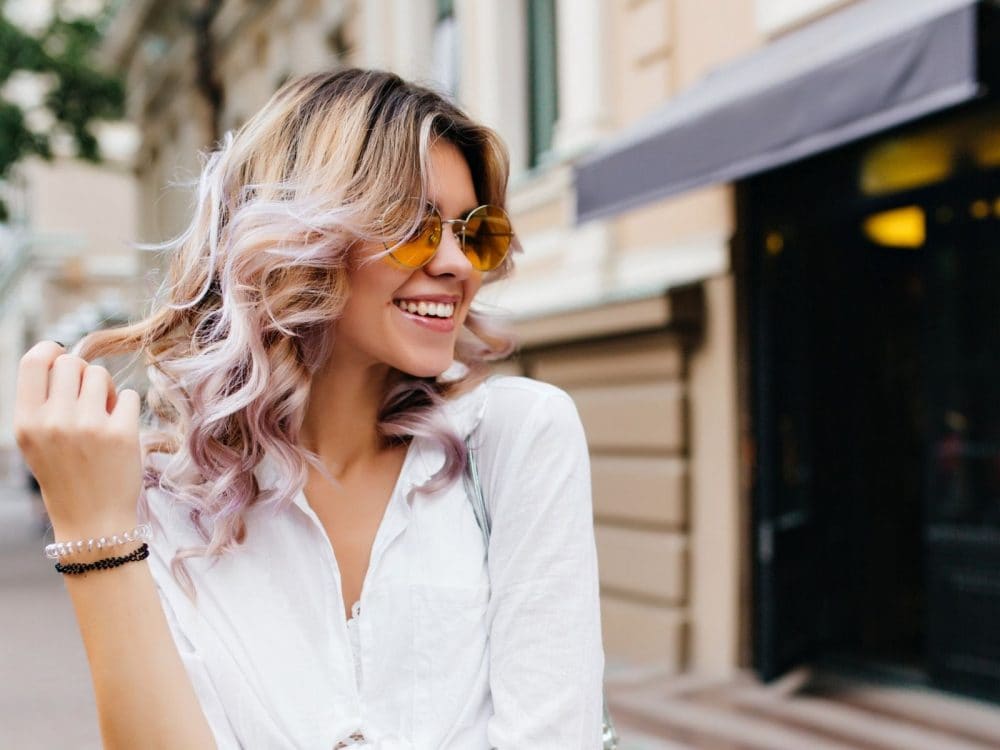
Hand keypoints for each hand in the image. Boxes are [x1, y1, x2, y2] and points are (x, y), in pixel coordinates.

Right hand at [13, 341, 142, 535]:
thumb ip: (43, 401)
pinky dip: (126, 407)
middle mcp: (54, 422)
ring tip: (103, 415)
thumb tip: (62, 354)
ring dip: (106, 390)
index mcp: (26, 422)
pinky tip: (119, 429)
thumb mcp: (36, 441)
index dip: (51, 351)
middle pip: (72, 363)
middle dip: (83, 374)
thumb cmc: (65, 474)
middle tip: (88, 398)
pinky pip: (128, 394)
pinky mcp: (122, 434)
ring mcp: (89, 427)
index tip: (62, 356)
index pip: (34, 361)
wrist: (92, 520)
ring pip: (101, 374)